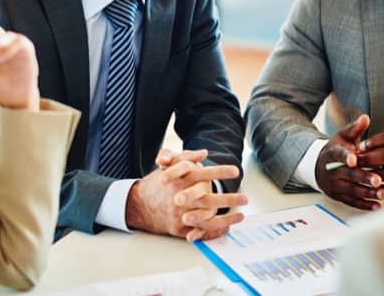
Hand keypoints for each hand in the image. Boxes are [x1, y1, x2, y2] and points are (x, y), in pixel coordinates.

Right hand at [126, 151, 247, 241]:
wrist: (138, 205)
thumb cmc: (159, 184)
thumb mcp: (169, 166)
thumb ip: (186, 157)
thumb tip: (204, 153)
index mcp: (180, 180)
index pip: (202, 173)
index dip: (219, 172)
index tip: (235, 170)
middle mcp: (180, 197)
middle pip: (207, 199)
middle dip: (228, 199)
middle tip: (246, 198)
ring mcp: (179, 214)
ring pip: (206, 217)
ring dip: (226, 217)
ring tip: (241, 215)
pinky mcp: (179, 227)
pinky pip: (199, 230)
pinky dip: (215, 229)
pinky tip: (228, 226)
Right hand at [315, 115, 383, 210]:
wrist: (319, 166)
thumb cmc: (336, 150)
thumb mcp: (343, 137)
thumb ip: (355, 129)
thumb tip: (365, 118)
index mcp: (333, 154)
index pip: (338, 155)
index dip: (345, 157)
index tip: (354, 159)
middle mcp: (332, 170)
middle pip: (348, 175)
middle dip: (363, 178)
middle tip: (378, 180)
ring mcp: (334, 185)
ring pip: (351, 190)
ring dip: (367, 193)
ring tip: (382, 193)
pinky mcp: (338, 196)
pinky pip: (351, 202)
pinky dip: (364, 205)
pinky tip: (376, 206)